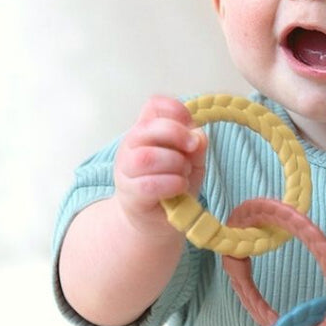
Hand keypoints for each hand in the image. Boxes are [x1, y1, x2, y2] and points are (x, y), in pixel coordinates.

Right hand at [113, 95, 207, 234]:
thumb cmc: (173, 185)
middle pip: (147, 128)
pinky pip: (149, 185)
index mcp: (147, 131)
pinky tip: (180, 186)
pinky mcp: (130, 194)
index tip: (190, 122)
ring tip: (184, 173)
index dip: (173, 108)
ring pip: (147, 157)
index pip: (153, 106)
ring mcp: (127, 170)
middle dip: (177, 134)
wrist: (155, 219)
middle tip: (193, 147)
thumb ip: (196, 147)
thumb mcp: (192, 161)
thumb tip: (198, 135)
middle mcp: (132, 146)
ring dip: (174, 163)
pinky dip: (171, 184)